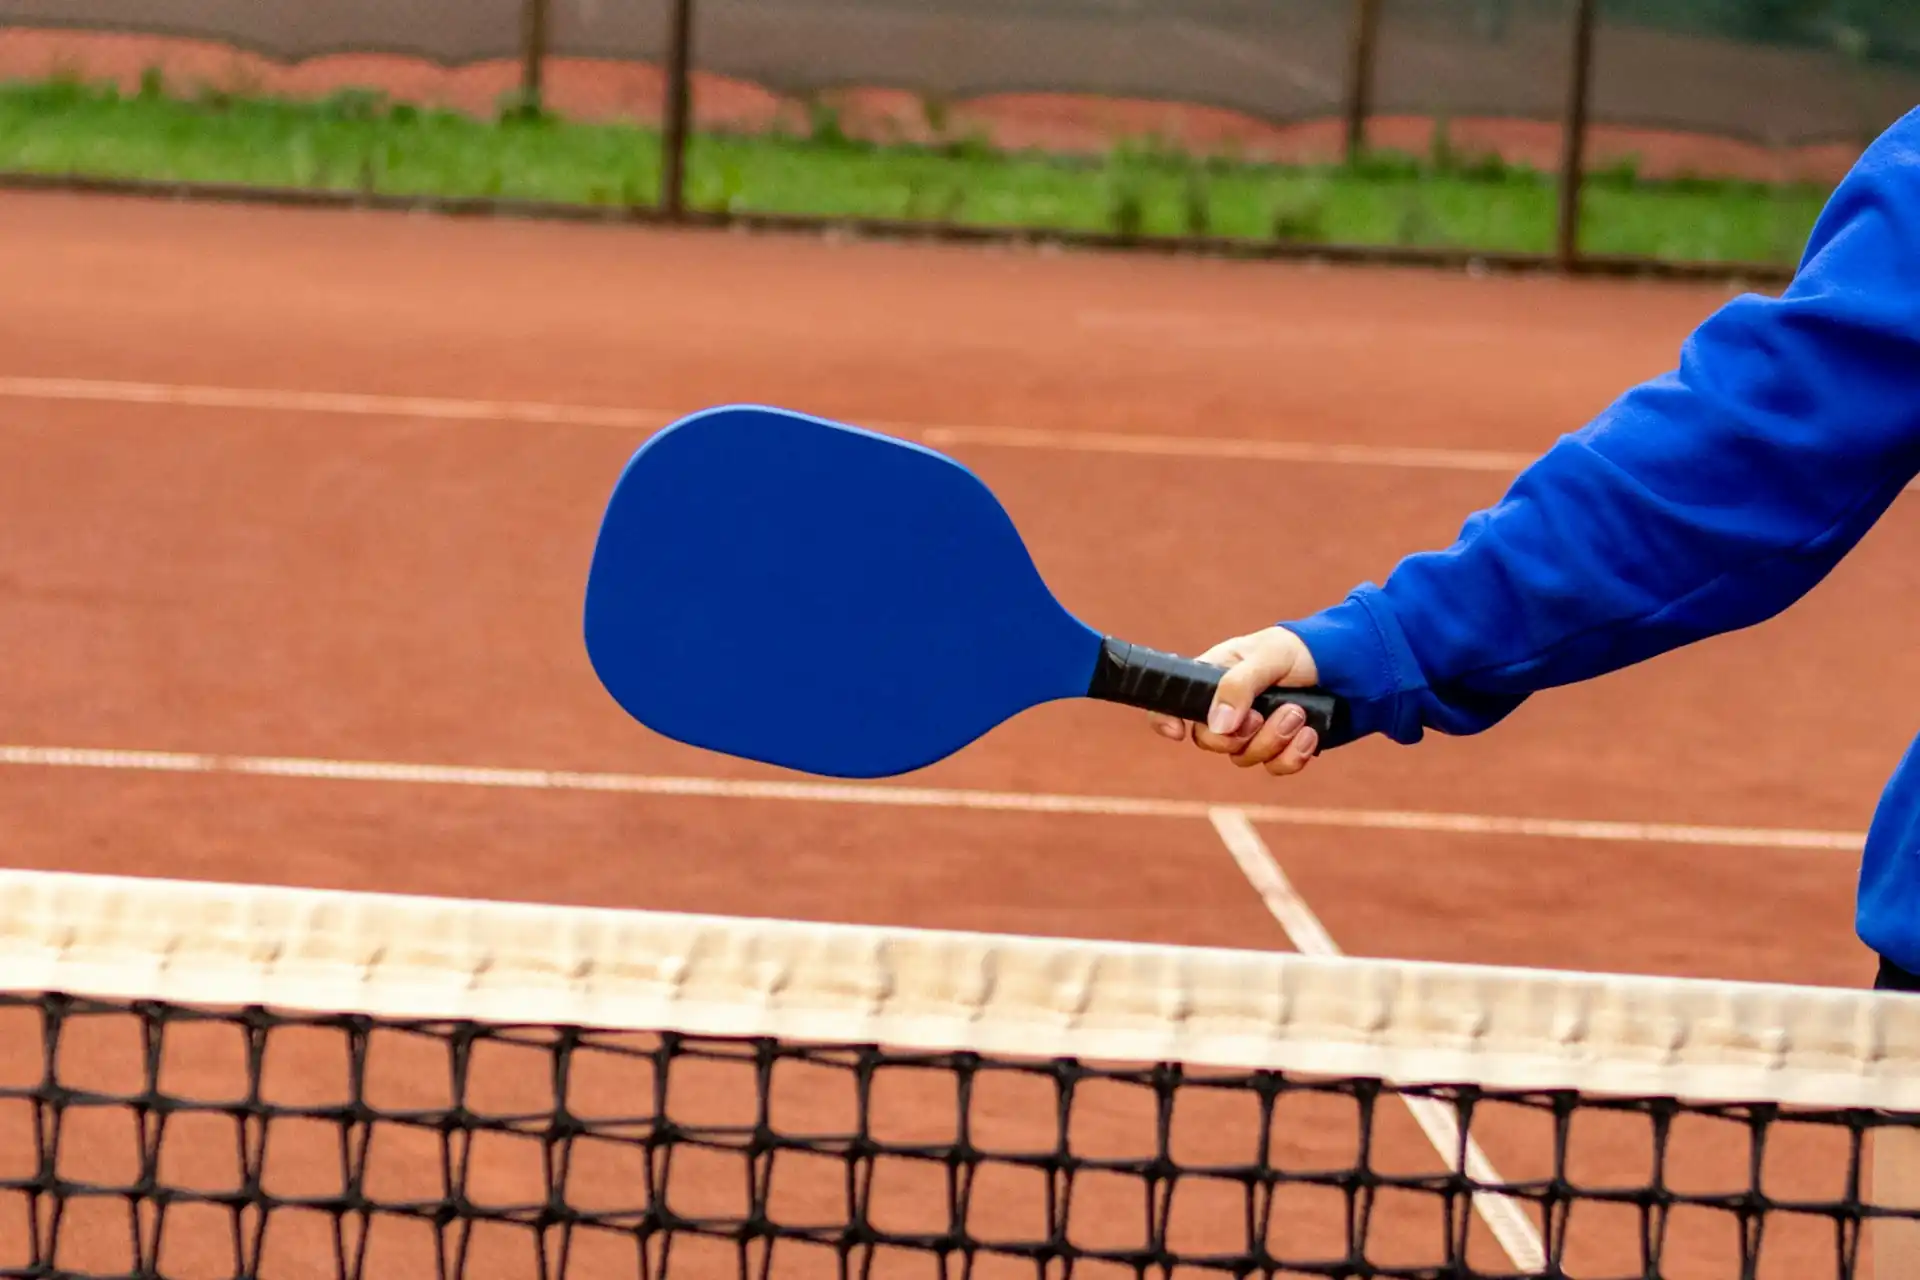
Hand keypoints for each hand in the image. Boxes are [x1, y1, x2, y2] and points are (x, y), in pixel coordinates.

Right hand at [1148, 626, 1322, 775]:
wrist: (1350, 668)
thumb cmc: (1300, 651)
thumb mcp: (1268, 656)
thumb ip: (1238, 685)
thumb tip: (1218, 726)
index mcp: (1214, 678)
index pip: (1174, 702)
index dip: (1165, 719)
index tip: (1178, 732)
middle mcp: (1228, 708)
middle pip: (1209, 741)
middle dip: (1239, 735)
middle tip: (1262, 715)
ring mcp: (1253, 732)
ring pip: (1244, 758)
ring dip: (1273, 739)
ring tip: (1298, 713)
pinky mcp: (1280, 749)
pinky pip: (1274, 768)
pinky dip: (1293, 755)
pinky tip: (1310, 734)